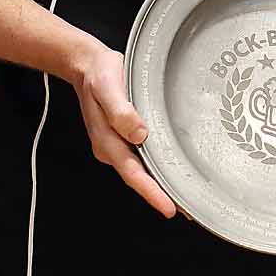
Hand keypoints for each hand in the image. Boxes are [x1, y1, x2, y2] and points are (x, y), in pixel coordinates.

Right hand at [68, 41, 174, 217]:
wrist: (87, 65)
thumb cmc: (99, 74)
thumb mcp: (107, 88)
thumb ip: (121, 112)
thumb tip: (139, 134)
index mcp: (107, 141)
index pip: (133, 173)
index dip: (152, 192)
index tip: (169, 208)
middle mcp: (112, 148)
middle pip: (140, 177)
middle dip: (161, 195)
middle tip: (188, 210)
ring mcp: (118, 144)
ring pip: (142, 169)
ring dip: (161, 183)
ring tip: (185, 196)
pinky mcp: (125, 136)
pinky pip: (142, 156)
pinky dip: (157, 166)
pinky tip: (171, 169)